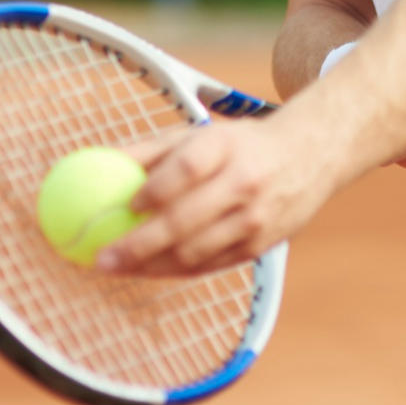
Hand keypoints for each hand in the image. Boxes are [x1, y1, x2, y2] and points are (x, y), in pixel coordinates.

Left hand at [96, 118, 333, 278]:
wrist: (310, 155)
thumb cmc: (239, 144)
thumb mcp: (201, 132)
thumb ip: (151, 149)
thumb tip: (95, 159)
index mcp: (224, 146)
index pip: (185, 168)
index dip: (153, 189)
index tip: (124, 205)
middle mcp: (243, 182)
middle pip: (185, 220)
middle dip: (137, 245)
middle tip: (101, 258)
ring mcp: (255, 219)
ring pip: (195, 252)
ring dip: (151, 267)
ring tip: (116, 270)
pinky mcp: (260, 246)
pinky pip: (210, 266)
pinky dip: (175, 272)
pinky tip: (148, 271)